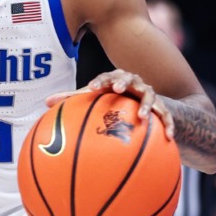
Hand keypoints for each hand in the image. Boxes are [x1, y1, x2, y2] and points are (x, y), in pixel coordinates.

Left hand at [45, 69, 173, 138]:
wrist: (143, 99)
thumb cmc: (112, 98)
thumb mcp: (95, 97)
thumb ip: (73, 99)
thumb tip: (45, 102)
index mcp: (115, 80)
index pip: (106, 77)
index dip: (99, 81)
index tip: (91, 88)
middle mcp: (133, 84)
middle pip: (129, 79)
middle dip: (123, 82)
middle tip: (117, 89)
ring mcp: (149, 95)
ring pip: (151, 97)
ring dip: (147, 105)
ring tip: (142, 117)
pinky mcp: (163, 108)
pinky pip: (168, 117)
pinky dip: (169, 125)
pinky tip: (170, 138)